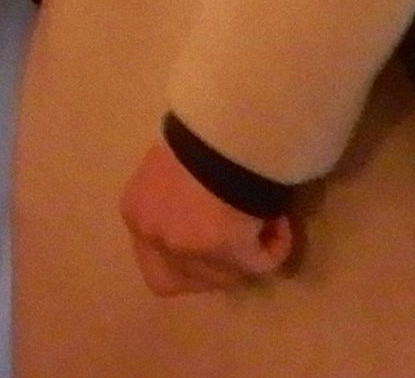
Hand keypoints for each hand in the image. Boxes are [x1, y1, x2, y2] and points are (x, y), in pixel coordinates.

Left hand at [123, 140, 295, 296]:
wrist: (221, 135)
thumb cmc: (192, 142)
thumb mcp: (169, 171)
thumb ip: (174, 201)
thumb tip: (201, 216)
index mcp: (136, 214)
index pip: (156, 265)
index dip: (187, 264)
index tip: (211, 244)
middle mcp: (155, 239)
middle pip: (191, 278)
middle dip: (220, 266)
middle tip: (239, 239)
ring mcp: (191, 251)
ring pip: (228, 274)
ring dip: (248, 250)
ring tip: (261, 216)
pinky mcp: (231, 255)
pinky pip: (262, 263)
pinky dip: (276, 245)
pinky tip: (279, 219)